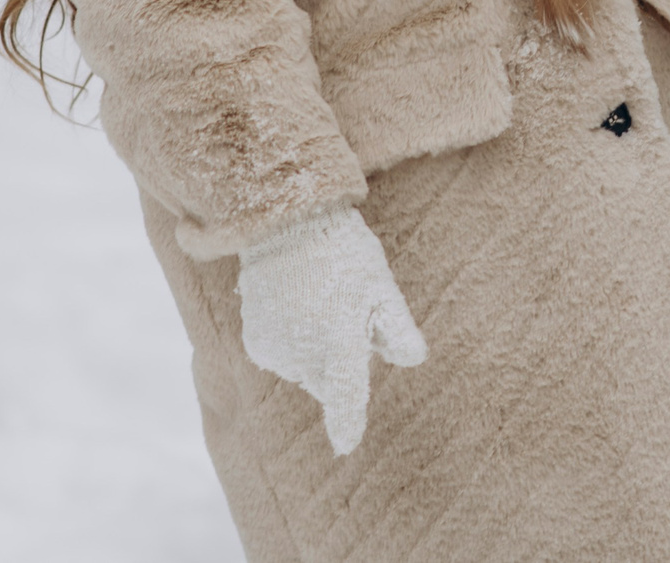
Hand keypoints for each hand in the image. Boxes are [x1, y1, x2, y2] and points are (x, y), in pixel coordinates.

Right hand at [232, 206, 426, 453]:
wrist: (285, 222)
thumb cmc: (342, 253)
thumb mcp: (381, 287)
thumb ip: (397, 329)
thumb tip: (413, 359)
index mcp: (339, 345)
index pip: (346, 398)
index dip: (347, 423)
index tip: (345, 445)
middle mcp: (304, 356)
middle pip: (329, 380)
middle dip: (339, 362)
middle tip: (346, 314)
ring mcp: (276, 351)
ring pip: (305, 367)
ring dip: (314, 349)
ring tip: (319, 302)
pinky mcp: (256, 342)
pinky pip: (281, 355)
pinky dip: (291, 341)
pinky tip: (295, 305)